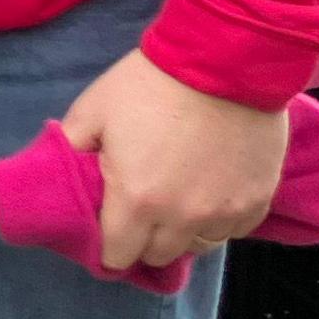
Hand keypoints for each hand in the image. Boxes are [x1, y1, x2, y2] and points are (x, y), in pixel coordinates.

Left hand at [64, 47, 286, 270]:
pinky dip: (218, 220)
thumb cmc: (151, 84)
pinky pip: (233, 231)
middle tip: (139, 211)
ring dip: (182, 233)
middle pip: (158, 256)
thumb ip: (71, 149)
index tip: (107, 230)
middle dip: (143, 240)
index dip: (107, 248)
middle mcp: (183, 219)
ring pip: (198, 247)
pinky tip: (209, 192)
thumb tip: (62, 172)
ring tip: (176, 201)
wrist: (223, 62)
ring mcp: (224, 214)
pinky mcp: (257, 203)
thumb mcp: (93, 110)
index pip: (116, 256)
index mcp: (136, 200)